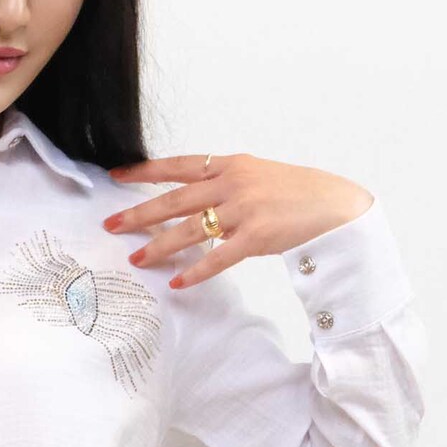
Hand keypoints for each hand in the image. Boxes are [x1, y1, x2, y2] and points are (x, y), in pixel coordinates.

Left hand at [101, 151, 373, 289]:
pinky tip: (177, 281)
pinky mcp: (257, 237)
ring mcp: (244, 210)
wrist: (336, 206)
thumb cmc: (296, 192)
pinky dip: (195, 270)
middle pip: (174, 199)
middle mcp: (233, 183)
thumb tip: (191, 193)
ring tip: (136, 259)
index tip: (115, 176)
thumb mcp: (257, 174)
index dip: (144, 171)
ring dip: (159, 245)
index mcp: (230, 164)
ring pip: (190, 229)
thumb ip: (224, 181)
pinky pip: (218, 257)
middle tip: (110, 225)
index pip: (178, 165)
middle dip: (139, 213)